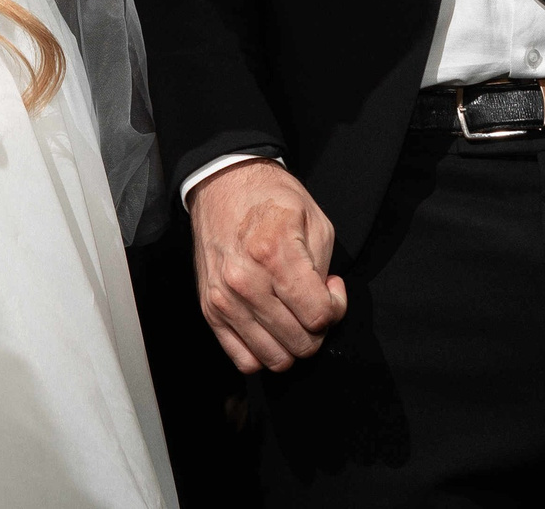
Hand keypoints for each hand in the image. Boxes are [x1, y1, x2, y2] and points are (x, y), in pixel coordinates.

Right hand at [189, 160, 348, 373]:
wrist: (222, 185)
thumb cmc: (271, 199)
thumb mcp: (315, 221)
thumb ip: (324, 270)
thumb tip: (324, 307)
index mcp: (274, 254)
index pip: (319, 316)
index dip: (335, 307)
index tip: (329, 287)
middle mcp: (245, 282)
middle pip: (300, 343)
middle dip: (317, 328)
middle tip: (311, 299)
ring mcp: (224, 300)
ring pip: (275, 358)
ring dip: (292, 342)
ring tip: (290, 312)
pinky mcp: (210, 310)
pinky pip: (244, 360)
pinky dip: (263, 352)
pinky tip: (270, 325)